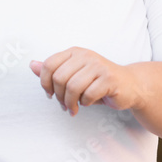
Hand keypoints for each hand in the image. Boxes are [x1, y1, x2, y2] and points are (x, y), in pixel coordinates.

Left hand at [29, 47, 146, 115]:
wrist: (130, 86)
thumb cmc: (98, 82)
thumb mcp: (73, 75)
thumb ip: (53, 71)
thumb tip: (31, 65)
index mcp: (74, 52)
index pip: (49, 65)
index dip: (45, 83)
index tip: (49, 94)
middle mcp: (86, 55)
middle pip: (59, 78)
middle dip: (58, 96)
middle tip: (64, 105)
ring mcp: (98, 65)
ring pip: (72, 87)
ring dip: (70, 103)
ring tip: (73, 108)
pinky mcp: (109, 78)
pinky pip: (88, 94)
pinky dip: (85, 103)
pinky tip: (88, 103)